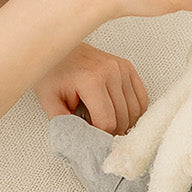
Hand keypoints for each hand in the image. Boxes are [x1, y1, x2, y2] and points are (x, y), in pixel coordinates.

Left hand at [33, 43, 148, 133]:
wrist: (58, 49)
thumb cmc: (53, 71)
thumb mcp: (49, 101)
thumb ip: (65, 124)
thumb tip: (81, 142)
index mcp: (91, 80)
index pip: (107, 122)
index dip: (99, 135)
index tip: (90, 135)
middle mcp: (111, 72)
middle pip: (123, 118)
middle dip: (111, 131)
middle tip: (97, 130)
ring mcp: (122, 68)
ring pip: (135, 110)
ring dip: (124, 122)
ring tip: (107, 121)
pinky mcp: (128, 67)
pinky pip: (142, 98)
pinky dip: (134, 110)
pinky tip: (120, 112)